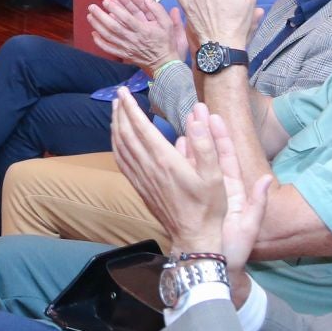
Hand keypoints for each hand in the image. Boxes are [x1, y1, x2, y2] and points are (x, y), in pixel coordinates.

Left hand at [83, 0, 181, 75]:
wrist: (165, 64)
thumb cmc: (166, 42)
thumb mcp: (168, 25)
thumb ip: (158, 10)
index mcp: (144, 31)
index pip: (127, 19)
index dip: (116, 10)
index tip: (107, 2)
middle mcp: (134, 40)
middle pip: (114, 27)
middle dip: (101, 16)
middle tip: (92, 7)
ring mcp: (128, 48)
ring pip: (109, 37)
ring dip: (98, 26)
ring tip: (90, 16)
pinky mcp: (125, 55)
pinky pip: (110, 49)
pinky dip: (100, 42)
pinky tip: (94, 34)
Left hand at [112, 95, 269, 264]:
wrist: (195, 238)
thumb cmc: (209, 208)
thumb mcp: (216, 176)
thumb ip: (206, 145)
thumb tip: (197, 117)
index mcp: (166, 161)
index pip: (141, 128)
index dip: (130, 108)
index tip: (125, 92)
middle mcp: (149, 168)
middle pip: (126, 134)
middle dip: (120, 112)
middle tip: (119, 96)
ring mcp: (142, 179)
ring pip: (120, 148)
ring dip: (115, 127)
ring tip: (115, 111)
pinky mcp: (140, 188)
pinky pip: (122, 162)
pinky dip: (116, 146)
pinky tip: (117, 139)